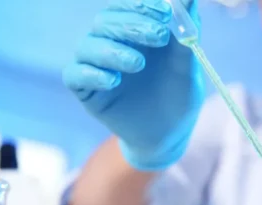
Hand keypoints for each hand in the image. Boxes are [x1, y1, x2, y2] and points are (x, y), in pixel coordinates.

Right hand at [62, 0, 204, 169]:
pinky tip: (114, 81)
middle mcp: (110, 42)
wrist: (168, 136)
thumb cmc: (178, 96)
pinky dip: (92, 74)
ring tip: (138, 64)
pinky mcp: (85, 91)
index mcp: (133, 30)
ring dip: (113, 50)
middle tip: (160, 36)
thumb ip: (186, 34)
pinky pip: (75, 75)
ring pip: (87, 46)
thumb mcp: (187, 66)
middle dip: (132, 25)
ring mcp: (95, 66)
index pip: (127, 5)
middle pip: (105, 21)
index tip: (166, 11)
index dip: (141, 5)